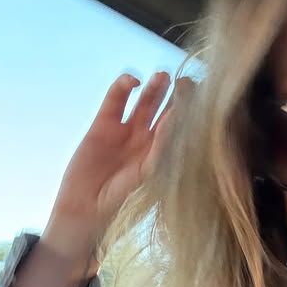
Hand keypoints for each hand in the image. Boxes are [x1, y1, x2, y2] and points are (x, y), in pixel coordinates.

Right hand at [42, 71, 189, 266]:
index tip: (201, 96)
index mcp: (163, 154)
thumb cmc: (120, 200)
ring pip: (144, 102)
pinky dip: (122, 87)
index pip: (181, 126)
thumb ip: (161, 147)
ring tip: (162, 76)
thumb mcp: (147, 174)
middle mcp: (147, 140)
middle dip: (176, 95)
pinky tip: (132, 80)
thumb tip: (177, 118)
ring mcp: (126, 131)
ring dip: (154, 88)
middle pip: (166, 110)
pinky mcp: (103, 125)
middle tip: (184, 81)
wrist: (86, 209)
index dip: (190, 110)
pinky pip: (115, 100)